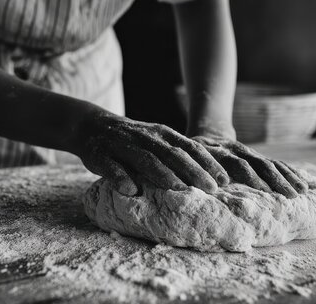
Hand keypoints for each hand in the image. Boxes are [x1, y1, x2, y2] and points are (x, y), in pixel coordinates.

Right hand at [75, 110, 228, 195]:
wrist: (90, 126)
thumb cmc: (132, 140)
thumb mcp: (157, 140)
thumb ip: (177, 154)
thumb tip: (208, 178)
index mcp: (162, 133)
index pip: (190, 147)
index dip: (207, 163)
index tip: (224, 180)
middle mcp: (146, 137)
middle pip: (173, 154)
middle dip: (194, 171)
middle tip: (211, 189)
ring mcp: (123, 145)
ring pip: (146, 160)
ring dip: (163, 175)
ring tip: (180, 190)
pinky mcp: (101, 155)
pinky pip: (112, 167)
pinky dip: (121, 178)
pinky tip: (131, 191)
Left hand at [192, 136, 308, 197]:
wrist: (207, 132)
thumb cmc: (189, 154)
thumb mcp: (185, 157)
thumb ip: (188, 169)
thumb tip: (188, 185)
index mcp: (218, 152)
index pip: (237, 163)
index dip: (248, 176)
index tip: (262, 190)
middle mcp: (237, 151)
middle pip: (258, 164)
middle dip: (274, 180)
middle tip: (288, 197)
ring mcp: (250, 153)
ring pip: (271, 164)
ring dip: (286, 179)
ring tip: (301, 193)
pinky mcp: (258, 157)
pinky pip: (277, 165)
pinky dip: (290, 174)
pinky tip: (304, 185)